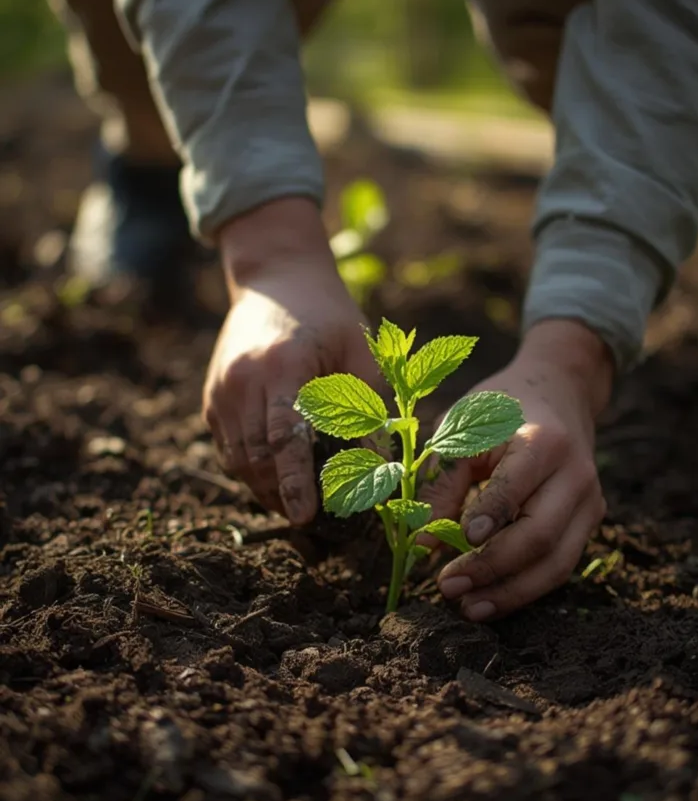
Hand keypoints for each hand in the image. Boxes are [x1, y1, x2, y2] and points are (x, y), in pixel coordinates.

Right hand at [203, 197, 377, 522]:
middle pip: (256, 457)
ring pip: (237, 459)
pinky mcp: (212, 397)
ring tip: (295, 508)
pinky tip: (276, 482)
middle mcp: (243, 378)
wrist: (277, 277)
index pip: (284, 437)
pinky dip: (250, 471)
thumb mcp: (361, 353)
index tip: (305, 516)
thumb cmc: (330, 316)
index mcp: (283, 364)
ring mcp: (221, 389)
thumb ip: (369, 408)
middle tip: (312, 523)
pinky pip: (228, 448)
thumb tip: (382, 470)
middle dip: (281, 495)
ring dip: (265, 489)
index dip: (294, 481)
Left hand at [422, 320, 613, 620]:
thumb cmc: (500, 410)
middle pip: (540, 536)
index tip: (460, 540)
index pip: (517, 487)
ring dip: (510, 593)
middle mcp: (575, 475)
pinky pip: (560, 567)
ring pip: (556, 564)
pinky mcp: (589, 524)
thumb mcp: (463, 429)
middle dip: (491, 569)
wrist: (559, 391)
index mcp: (543, 441)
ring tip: (467, 608)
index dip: (490, 517)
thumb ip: (442, 484)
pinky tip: (490, 599)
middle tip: (447, 588)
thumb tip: (419, 545)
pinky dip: (524, 589)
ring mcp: (589, 503)